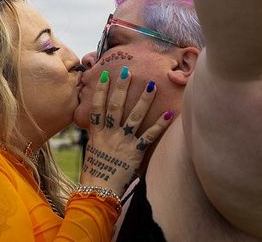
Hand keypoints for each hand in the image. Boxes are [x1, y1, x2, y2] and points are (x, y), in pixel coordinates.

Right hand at [79, 69, 172, 194]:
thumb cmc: (95, 170)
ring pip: (134, 116)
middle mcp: (109, 133)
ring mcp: (123, 142)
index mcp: (97, 132)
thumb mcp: (92, 147)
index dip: (101, 90)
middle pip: (115, 106)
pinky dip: (160, 124)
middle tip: (127, 71)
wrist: (99, 190)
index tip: (105, 74)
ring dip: (144, 100)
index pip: (98, 106)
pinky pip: (149, 135)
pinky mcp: (135, 152)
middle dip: (121, 88)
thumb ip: (97, 132)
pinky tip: (169, 113)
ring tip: (152, 85)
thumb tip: (98, 119)